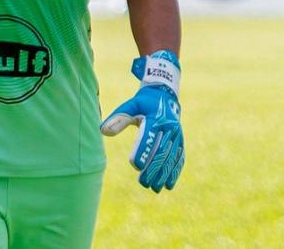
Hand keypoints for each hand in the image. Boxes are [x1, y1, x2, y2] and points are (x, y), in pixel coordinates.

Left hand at [100, 50, 184, 192]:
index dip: (143, 151)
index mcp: (156, 118)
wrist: (165, 96)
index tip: (135, 165)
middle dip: (153, 169)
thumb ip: (118, 118)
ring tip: (155, 188)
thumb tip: (103, 131)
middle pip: (162, 151)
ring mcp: (177, 135)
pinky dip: (175, 172)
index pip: (150, 137)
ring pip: (172, 157)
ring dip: (164, 175)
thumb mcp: (130, 105)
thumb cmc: (143, 103)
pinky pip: (179, 158)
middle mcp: (170, 127)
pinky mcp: (181, 141)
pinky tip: (169, 185)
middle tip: (143, 183)